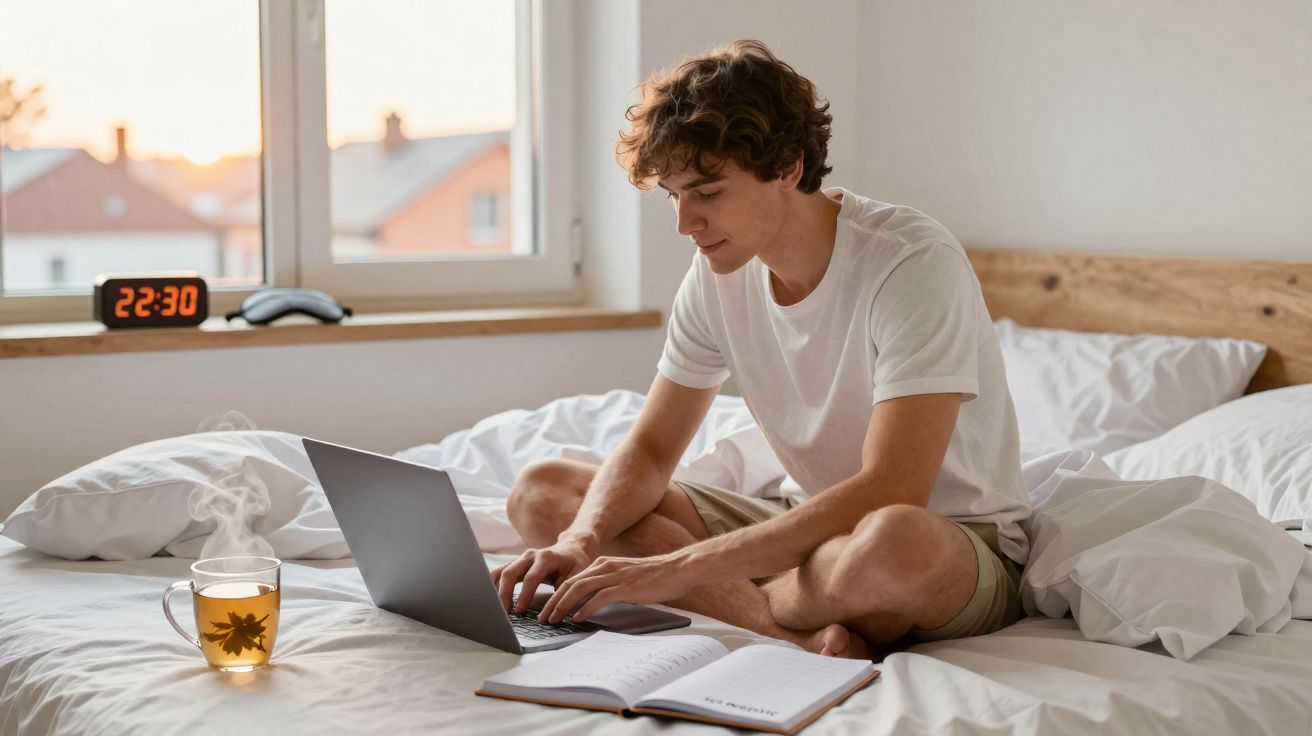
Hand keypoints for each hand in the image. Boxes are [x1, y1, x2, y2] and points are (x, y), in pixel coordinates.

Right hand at [490, 539, 594, 615]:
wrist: (571, 549)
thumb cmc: (575, 565)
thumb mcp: (576, 577)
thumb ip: (565, 593)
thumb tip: (554, 614)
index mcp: (546, 557)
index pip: (531, 577)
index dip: (524, 594)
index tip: (520, 611)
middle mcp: (530, 555)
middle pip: (510, 572)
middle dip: (504, 594)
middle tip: (504, 613)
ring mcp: (520, 558)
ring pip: (501, 572)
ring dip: (495, 590)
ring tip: (496, 609)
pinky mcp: (515, 563)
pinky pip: (499, 573)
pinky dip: (493, 586)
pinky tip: (494, 600)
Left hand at [538, 553, 698, 623]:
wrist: (678, 568)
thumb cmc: (655, 576)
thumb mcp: (626, 576)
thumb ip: (609, 584)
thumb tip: (593, 601)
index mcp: (604, 564)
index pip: (572, 579)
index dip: (556, 594)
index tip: (547, 608)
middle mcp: (606, 567)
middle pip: (570, 583)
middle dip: (553, 601)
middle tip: (543, 616)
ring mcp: (615, 576)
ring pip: (579, 589)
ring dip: (563, 605)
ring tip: (554, 619)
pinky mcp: (625, 587)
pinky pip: (599, 598)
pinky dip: (585, 608)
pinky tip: (578, 618)